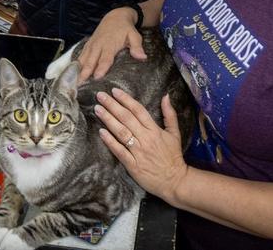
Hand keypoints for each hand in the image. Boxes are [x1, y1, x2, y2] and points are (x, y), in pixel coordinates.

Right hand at [78, 8, 145, 81]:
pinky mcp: (88, 45)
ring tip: (73, 82)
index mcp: (110, 44)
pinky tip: (71, 74)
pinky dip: (76, 64)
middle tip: (80, 84)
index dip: (101, 68)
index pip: (105, 58)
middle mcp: (98, 45)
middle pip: (91, 60)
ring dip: (78, 70)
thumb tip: (142, 57)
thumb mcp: (134, 36)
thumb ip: (137, 47)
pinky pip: (80, 55)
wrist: (115, 16)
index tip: (97, 77)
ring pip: (83, 59)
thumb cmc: (126, 29)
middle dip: (85, 72)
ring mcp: (92, 45)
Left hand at [95, 88, 188, 204]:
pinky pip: (119, 151)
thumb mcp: (174, 133)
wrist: (175, 181)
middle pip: (127, 118)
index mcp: (155, 130)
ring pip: (121, 132)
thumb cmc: (173, 156)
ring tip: (98, 109)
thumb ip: (170, 114)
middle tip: (100, 95)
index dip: (126, 99)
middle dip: (112, 105)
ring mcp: (138, 152)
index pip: (138, 110)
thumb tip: (166, 96)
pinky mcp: (133, 165)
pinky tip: (101, 132)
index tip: (114, 91)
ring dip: (108, 119)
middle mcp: (146, 138)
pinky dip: (110, 141)